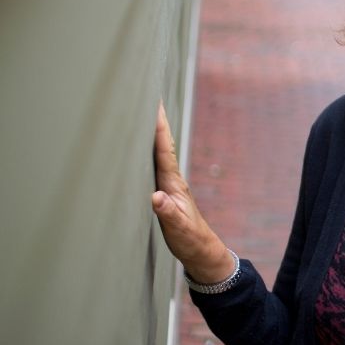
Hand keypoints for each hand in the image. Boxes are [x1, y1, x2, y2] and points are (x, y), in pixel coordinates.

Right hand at [152, 101, 235, 283]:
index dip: (159, 128)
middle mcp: (171, 178)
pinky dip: (149, 149)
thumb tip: (156, 198)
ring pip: (158, 152)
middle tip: (148, 95)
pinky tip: (143, 144)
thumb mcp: (177, 228)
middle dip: (155, 120)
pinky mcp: (165, 190)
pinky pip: (155, 163)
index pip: (164, 150)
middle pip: (161, 143)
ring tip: (145, 111)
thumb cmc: (189, 239)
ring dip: (152, 131)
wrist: (201, 249)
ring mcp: (169, 183)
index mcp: (173, 183)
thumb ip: (168, 213)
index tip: (153, 104)